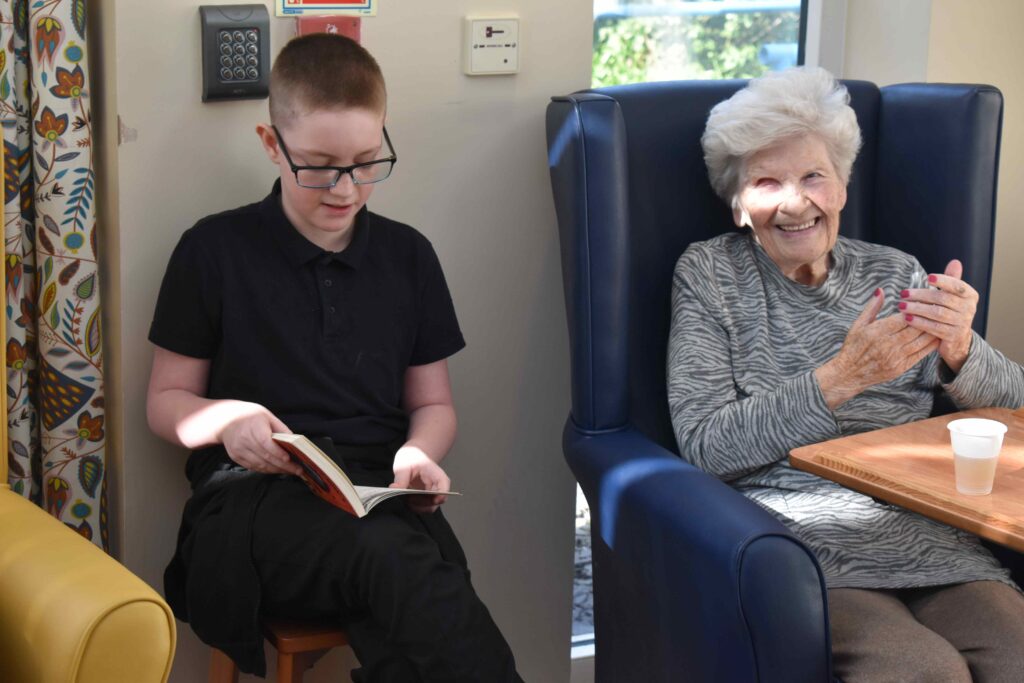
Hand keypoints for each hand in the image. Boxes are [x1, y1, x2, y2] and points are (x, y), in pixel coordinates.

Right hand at [220, 402, 301, 475]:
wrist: (226, 419)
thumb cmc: (251, 416)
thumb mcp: (268, 416)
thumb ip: (281, 429)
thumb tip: (295, 443)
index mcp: (253, 427)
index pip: (265, 443)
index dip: (277, 452)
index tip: (289, 459)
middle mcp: (244, 440)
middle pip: (265, 456)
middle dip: (283, 465)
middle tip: (298, 470)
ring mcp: (238, 450)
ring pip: (260, 465)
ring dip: (276, 470)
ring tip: (290, 471)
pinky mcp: (236, 457)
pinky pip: (254, 467)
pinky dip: (267, 469)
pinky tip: (277, 469)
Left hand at [392, 446, 449, 513]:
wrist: (413, 456)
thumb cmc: (412, 458)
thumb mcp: (405, 465)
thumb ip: (401, 479)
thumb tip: (394, 489)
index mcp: (437, 476)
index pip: (444, 489)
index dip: (440, 497)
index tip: (431, 500)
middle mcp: (437, 488)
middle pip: (434, 503)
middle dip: (419, 503)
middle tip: (406, 497)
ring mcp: (431, 495)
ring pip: (427, 508)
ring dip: (415, 506)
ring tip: (404, 496)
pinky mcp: (424, 499)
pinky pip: (420, 508)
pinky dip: (412, 505)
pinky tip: (405, 498)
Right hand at [814, 288, 939, 408]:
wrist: (849, 373)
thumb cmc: (853, 347)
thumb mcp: (858, 325)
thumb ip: (872, 307)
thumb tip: (881, 290)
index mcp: (877, 332)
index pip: (903, 317)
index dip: (916, 308)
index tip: (925, 300)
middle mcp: (888, 345)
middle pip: (915, 328)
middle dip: (927, 316)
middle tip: (938, 307)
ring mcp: (896, 358)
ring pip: (921, 341)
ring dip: (932, 330)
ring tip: (940, 320)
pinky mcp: (901, 367)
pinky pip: (921, 354)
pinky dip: (930, 344)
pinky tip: (936, 336)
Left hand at [899, 259, 976, 373]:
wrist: (957, 339)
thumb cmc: (951, 312)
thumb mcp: (952, 296)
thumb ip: (951, 279)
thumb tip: (955, 261)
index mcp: (970, 295)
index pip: (957, 285)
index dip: (943, 280)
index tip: (927, 277)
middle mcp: (969, 308)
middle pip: (942, 299)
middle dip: (921, 295)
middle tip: (903, 294)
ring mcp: (962, 323)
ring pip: (937, 313)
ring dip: (916, 308)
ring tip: (901, 306)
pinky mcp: (953, 335)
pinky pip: (934, 327)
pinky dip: (919, 322)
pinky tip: (906, 318)